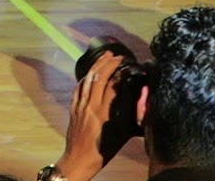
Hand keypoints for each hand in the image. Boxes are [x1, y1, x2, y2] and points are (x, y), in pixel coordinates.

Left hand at [55, 52, 121, 180]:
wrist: (79, 160)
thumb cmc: (103, 151)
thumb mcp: (121, 134)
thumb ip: (130, 117)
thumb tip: (141, 102)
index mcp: (104, 113)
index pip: (112, 85)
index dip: (120, 72)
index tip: (128, 65)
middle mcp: (91, 106)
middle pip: (99, 77)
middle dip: (108, 63)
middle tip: (118, 56)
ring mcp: (80, 106)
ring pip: (87, 80)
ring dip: (97, 65)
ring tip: (105, 56)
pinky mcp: (73, 108)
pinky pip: (78, 88)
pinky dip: (86, 77)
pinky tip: (91, 72)